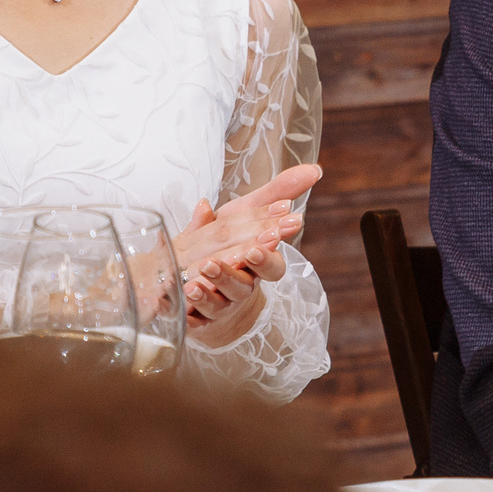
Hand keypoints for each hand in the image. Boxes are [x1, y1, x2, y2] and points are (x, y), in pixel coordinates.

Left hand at [175, 164, 320, 347]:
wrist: (215, 292)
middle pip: (241, 286)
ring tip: (191, 285)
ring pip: (217, 305)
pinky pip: (192, 321)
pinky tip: (177, 307)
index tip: (258, 247)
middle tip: (213, 264)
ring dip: (205, 295)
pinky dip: (185, 315)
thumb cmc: (235, 248)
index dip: (266, 259)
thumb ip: (277, 194)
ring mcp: (220, 306)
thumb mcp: (249, 216)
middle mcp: (241, 288)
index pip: (271, 267)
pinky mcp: (198, 319)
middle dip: (228, 276)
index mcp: (256, 264)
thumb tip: (314, 170)